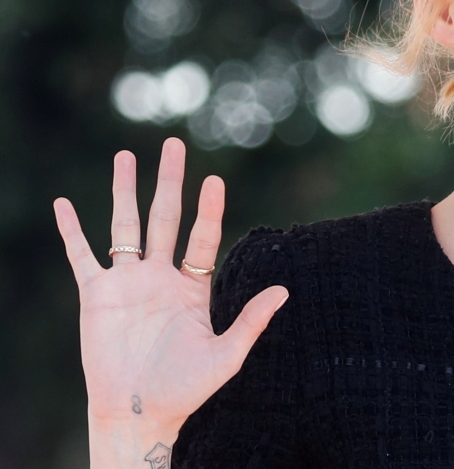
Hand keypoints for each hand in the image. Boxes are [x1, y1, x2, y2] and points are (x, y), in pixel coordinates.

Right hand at [54, 137, 288, 433]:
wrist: (139, 413)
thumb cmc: (186, 390)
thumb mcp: (227, 355)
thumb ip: (251, 321)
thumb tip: (286, 290)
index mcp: (191, 288)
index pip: (202, 237)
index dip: (208, 209)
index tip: (214, 180)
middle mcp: (160, 277)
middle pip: (165, 217)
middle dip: (169, 181)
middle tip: (174, 144)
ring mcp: (127, 283)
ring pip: (125, 225)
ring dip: (124, 190)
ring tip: (126, 155)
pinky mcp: (96, 296)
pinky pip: (81, 256)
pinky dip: (71, 230)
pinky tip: (64, 203)